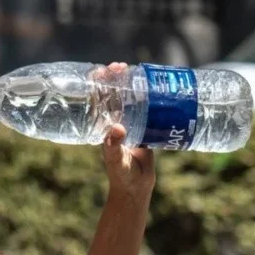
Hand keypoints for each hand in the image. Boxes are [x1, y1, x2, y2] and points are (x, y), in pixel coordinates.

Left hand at [99, 62, 155, 204]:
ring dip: (132, 85)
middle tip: (121, 66)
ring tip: (137, 70)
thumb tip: (116, 128)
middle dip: (115, 79)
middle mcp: (115, 122)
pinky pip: (147, 109)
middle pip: (113, 95)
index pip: (98, 100)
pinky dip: (150, 98)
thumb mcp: (116, 161)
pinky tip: (157, 87)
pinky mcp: (145, 128)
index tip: (100, 71)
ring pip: (130, 99)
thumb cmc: (122, 175)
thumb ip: (114, 147)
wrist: (136, 187)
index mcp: (103, 126)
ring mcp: (130, 123)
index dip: (97, 84)